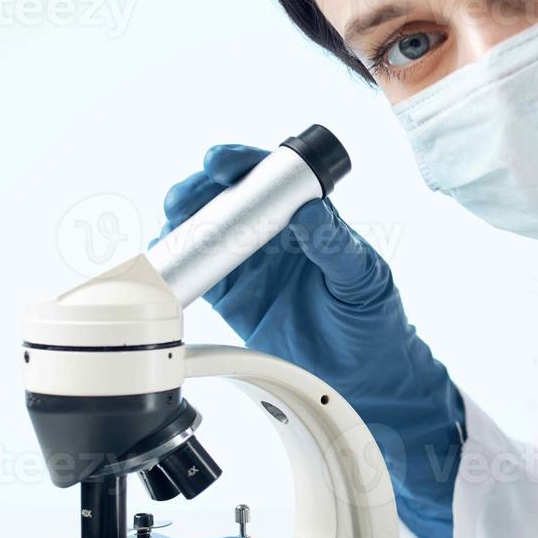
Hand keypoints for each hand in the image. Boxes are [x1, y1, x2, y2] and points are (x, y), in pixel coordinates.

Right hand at [158, 146, 461, 537]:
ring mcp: (249, 263)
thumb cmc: (372, 317)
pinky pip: (198, 273)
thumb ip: (335, 245)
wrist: (364, 373)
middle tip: (186, 196)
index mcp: (306, 216)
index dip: (243, 164)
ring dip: (183, 220)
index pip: (270, 178)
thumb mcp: (361, 277)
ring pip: (206, 230)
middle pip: (228, 197)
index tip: (223, 163)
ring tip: (173, 222)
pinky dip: (177, 264)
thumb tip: (310, 211)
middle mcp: (273, 234)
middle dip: (200, 188)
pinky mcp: (232, 296)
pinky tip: (164, 258)